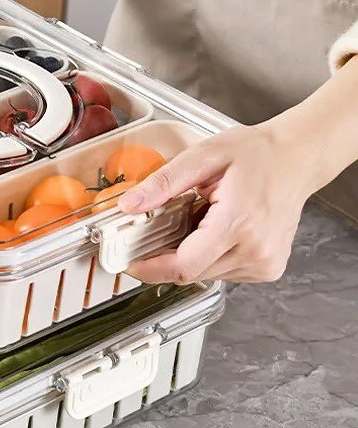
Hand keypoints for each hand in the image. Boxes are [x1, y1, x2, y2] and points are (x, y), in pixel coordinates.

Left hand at [118, 123, 316, 283]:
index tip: (130, 262)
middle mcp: (256, 250)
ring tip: (200, 220)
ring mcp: (265, 263)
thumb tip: (128, 205)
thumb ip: (162, 183)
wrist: (298, 157)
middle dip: (167, 256)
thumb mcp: (202, 156)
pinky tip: (217, 230)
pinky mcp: (269, 268)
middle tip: (161, 228)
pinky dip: (210, 256)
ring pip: (206, 275)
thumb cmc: (256, 153)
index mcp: (238, 223)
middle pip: (191, 272)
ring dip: (191, 254)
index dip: (151, 268)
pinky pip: (224, 272)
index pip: (184, 265)